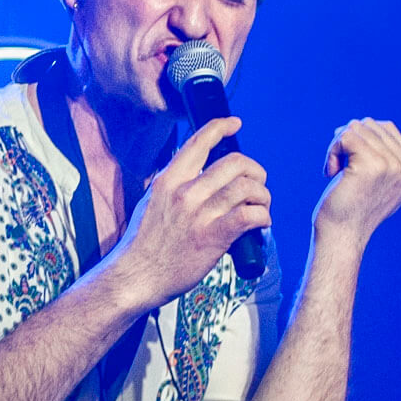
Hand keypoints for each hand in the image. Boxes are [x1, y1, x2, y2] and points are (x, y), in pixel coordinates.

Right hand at [105, 116, 270, 307]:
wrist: (137, 276)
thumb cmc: (144, 243)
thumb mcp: (152, 202)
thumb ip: (172, 185)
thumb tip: (191, 173)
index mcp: (169, 180)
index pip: (199, 141)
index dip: (221, 126)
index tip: (235, 123)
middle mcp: (185, 192)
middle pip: (235, 163)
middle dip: (256, 171)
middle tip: (258, 184)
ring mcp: (199, 214)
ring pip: (246, 188)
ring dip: (263, 195)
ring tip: (262, 206)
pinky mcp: (213, 237)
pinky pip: (249, 216)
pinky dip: (262, 216)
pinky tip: (261, 223)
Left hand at [313, 119, 400, 245]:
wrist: (341, 235)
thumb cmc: (353, 209)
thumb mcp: (381, 184)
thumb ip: (392, 161)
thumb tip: (397, 135)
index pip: (387, 128)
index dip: (361, 139)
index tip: (350, 165)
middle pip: (370, 125)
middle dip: (347, 140)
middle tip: (338, 166)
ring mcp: (391, 165)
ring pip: (356, 128)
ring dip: (336, 146)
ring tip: (334, 170)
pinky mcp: (371, 165)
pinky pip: (345, 136)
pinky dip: (331, 151)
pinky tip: (330, 172)